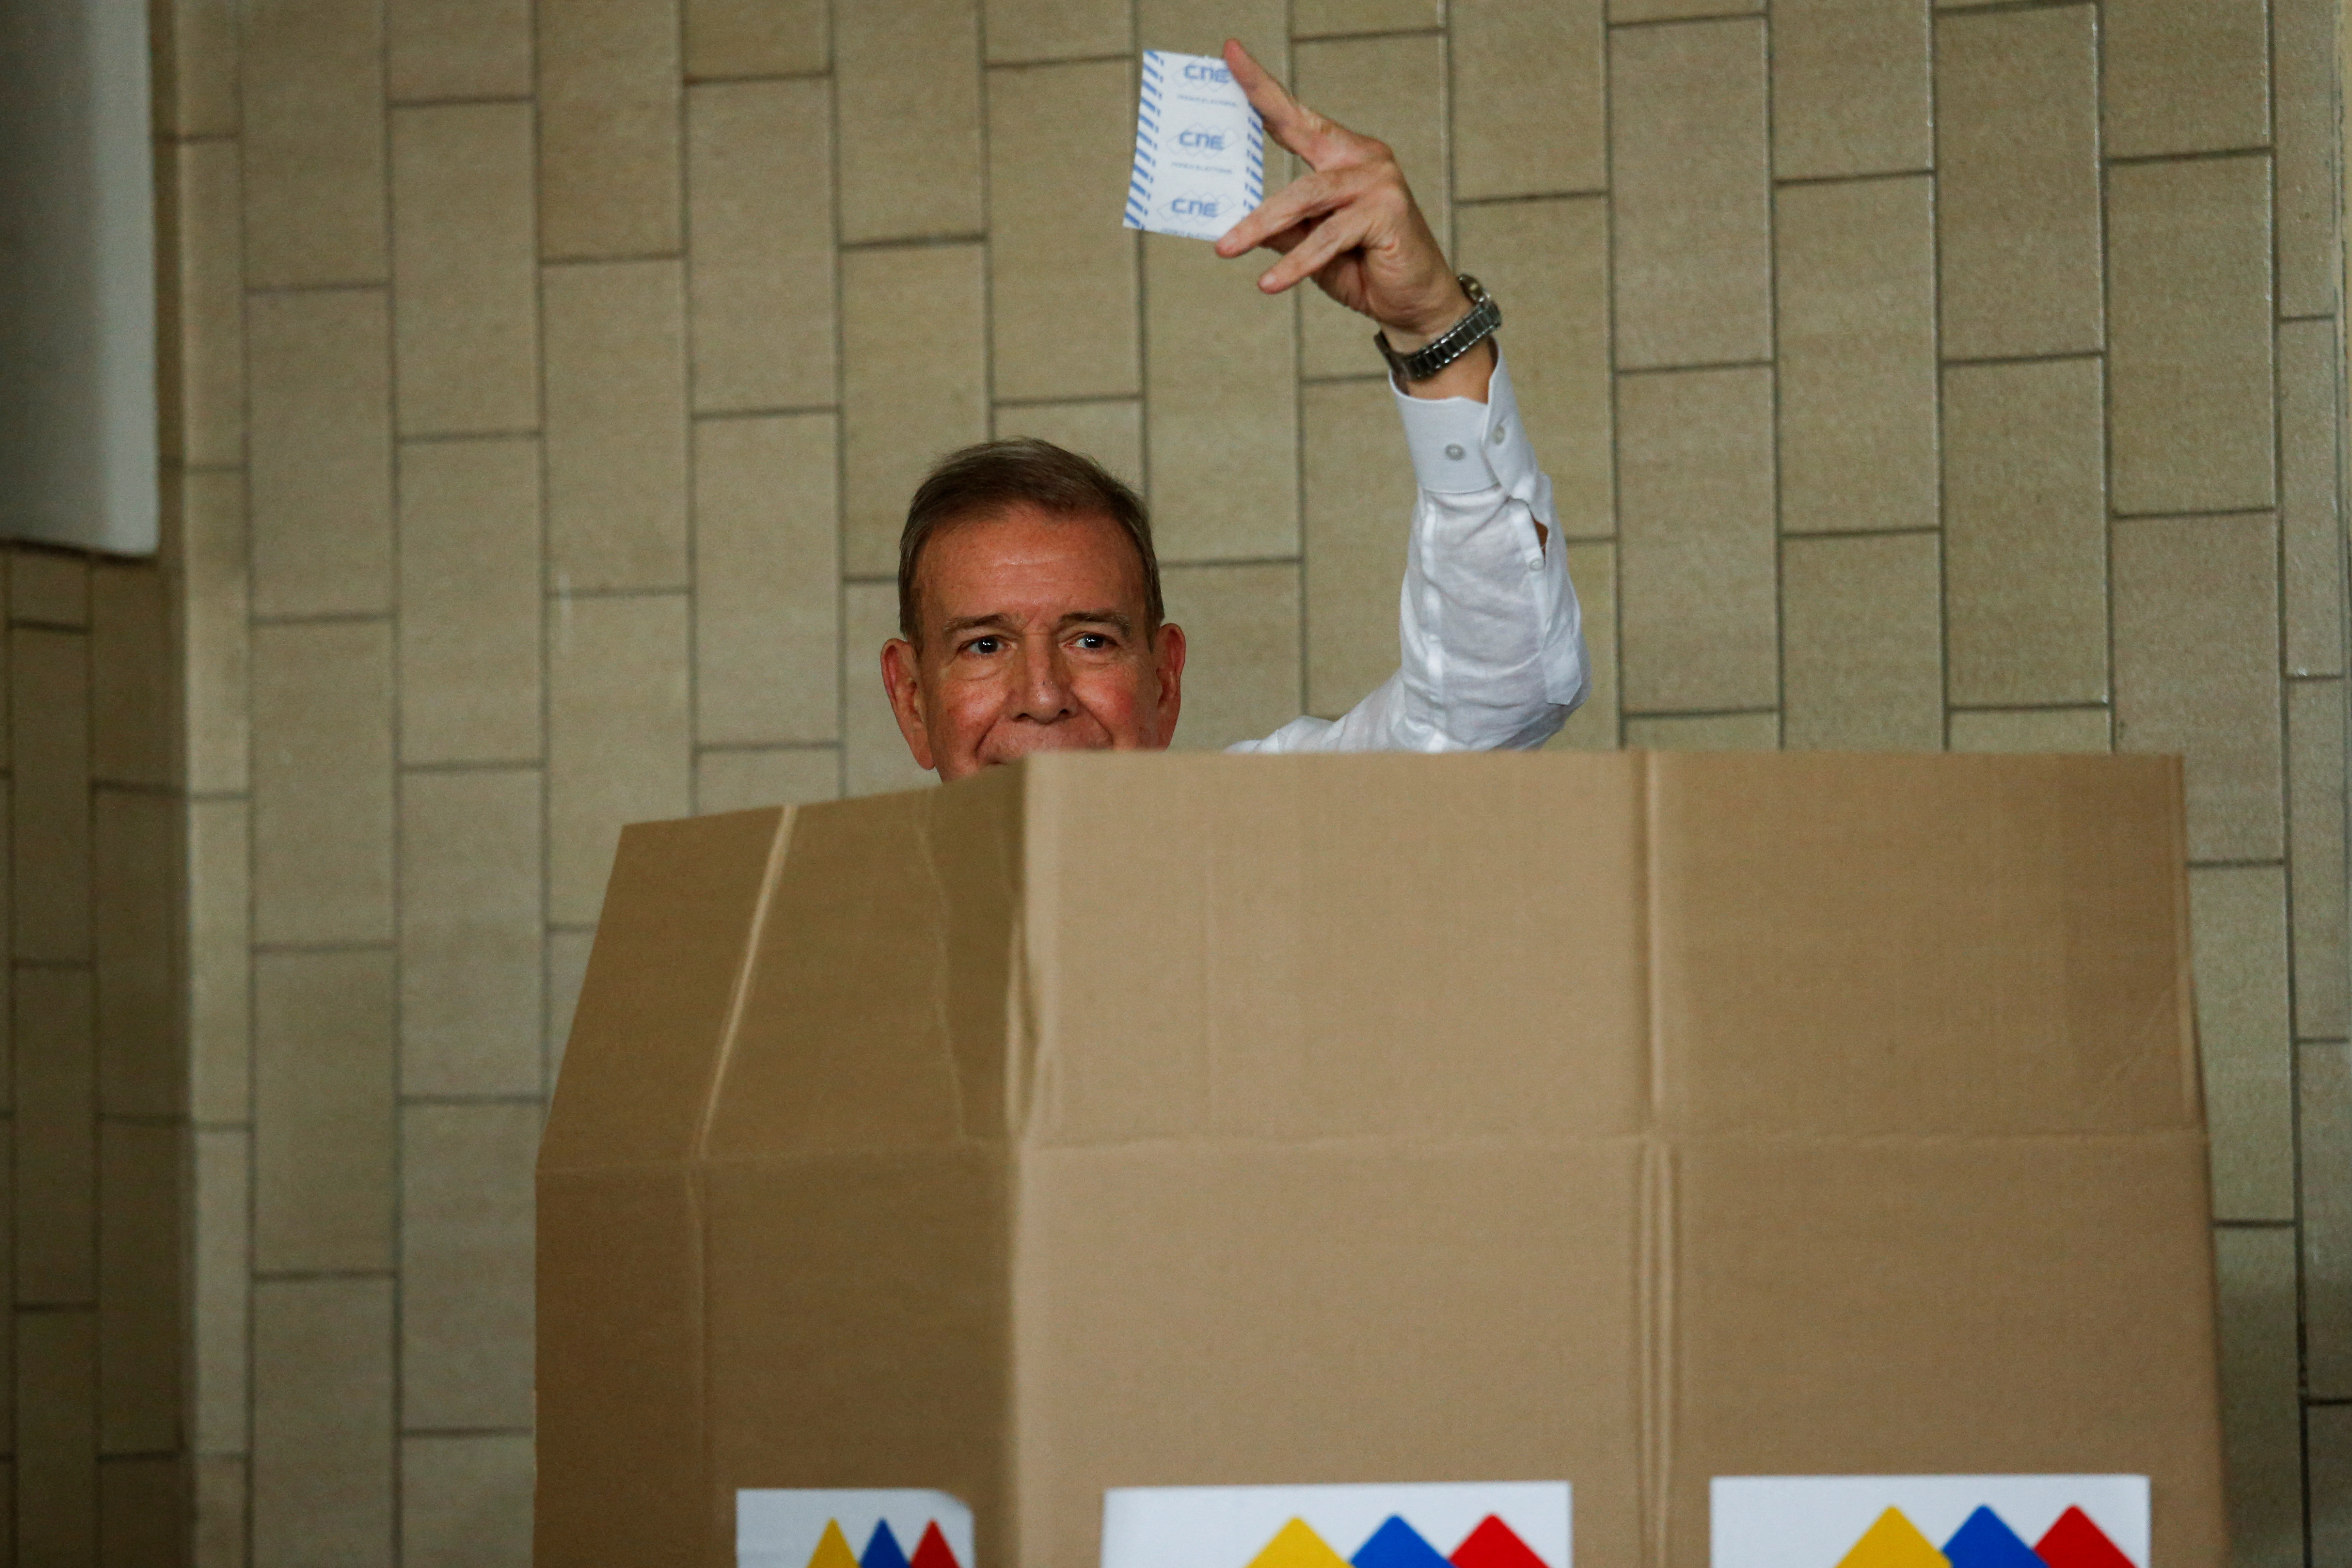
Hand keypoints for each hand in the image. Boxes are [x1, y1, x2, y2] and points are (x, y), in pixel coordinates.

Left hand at [1212, 39, 1469, 350]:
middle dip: (1250, 144)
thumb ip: (1279, 227)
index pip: (1295, 117)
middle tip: (1217, 133)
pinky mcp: (1387, 212)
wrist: (1413, 303)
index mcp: (1343, 154)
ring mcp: (1379, 181)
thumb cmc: (1363, 267)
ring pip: (1306, 195)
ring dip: (1262, 223)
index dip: (1262, 87)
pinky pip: (1329, 236)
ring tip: (1226, 248)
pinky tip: (1270, 281)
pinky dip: (1297, 262)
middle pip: (1298, 137)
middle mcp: (1364, 157)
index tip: (1230, 55)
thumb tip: (1232, 223)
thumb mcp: (1308, 246)